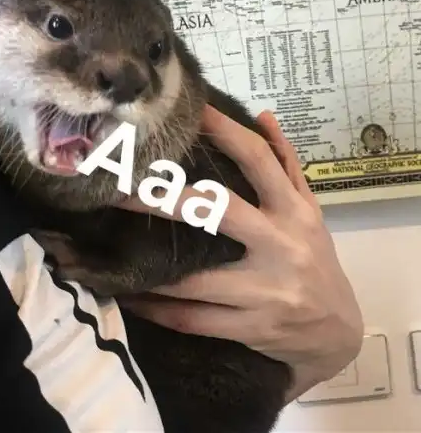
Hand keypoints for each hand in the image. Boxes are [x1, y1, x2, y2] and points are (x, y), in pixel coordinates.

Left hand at [119, 105, 363, 402]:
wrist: (338, 333)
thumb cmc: (318, 261)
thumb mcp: (310, 212)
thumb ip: (287, 165)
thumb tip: (263, 117)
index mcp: (293, 212)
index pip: (258, 160)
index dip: (224, 131)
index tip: (189, 112)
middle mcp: (279, 245)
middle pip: (215, 210)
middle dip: (164, 198)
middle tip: (120, 188)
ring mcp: (264, 291)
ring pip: (194, 278)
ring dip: (149, 266)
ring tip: (107, 251)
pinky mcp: (249, 328)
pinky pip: (192, 319)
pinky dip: (157, 310)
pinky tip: (130, 298)